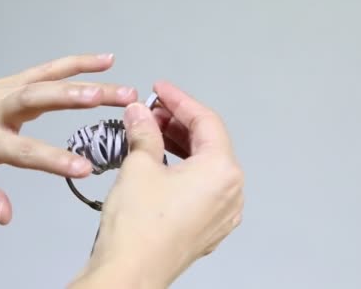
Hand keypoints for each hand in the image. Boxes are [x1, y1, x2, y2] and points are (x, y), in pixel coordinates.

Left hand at [0, 54, 137, 224]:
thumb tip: (7, 214)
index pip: (23, 150)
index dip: (53, 159)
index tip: (84, 168)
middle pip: (41, 98)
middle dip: (80, 98)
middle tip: (118, 100)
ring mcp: (3, 91)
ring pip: (47, 79)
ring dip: (86, 77)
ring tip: (120, 83)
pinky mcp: (8, 83)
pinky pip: (45, 70)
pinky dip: (73, 64)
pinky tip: (100, 63)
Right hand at [71, 81, 243, 287]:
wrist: (130, 274)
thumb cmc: (139, 228)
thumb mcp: (138, 166)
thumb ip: (144, 131)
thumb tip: (140, 113)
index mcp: (222, 172)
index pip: (205, 121)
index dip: (179, 100)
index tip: (160, 90)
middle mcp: (230, 193)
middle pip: (209, 143)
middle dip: (179, 122)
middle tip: (151, 111)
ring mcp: (221, 214)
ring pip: (205, 166)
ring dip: (180, 145)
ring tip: (152, 133)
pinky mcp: (207, 228)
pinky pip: (201, 188)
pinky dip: (183, 170)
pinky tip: (160, 163)